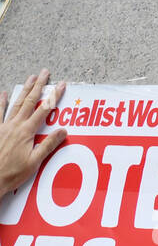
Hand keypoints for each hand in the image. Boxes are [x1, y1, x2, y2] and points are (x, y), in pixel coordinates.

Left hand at [0, 69, 66, 194]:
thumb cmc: (13, 172)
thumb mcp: (35, 161)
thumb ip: (49, 145)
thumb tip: (63, 131)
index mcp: (27, 132)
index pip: (44, 110)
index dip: (53, 97)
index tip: (60, 86)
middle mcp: (15, 125)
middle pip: (29, 101)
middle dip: (38, 86)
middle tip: (44, 73)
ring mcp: (4, 126)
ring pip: (16, 103)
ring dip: (24, 90)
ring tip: (30, 78)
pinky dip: (2, 101)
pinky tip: (5, 93)